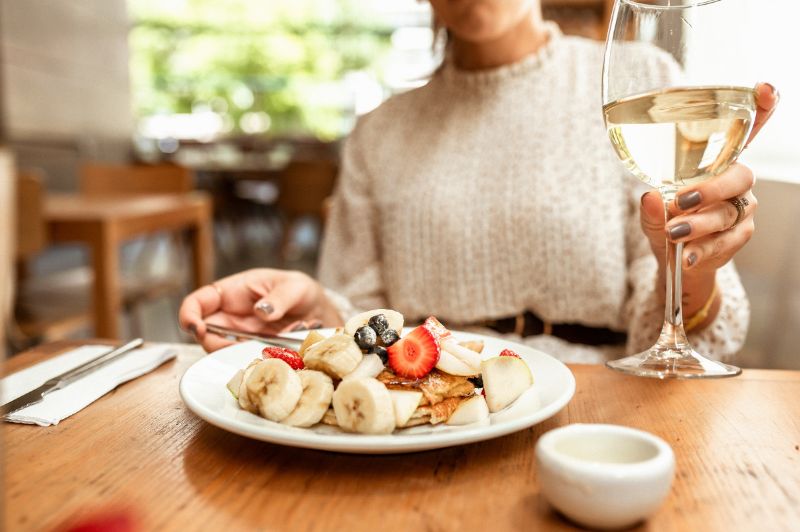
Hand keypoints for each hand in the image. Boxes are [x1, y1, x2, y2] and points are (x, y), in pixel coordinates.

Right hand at [178, 268, 342, 351]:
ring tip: (274, 341)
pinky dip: (259, 359)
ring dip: (242, 353)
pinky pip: (245, 360)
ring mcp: (241, 337)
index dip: (188, 315)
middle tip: (240, 346)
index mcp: (232, 292)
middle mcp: (231, 317)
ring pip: (223, 352)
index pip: (197, 302)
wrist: (318, 312)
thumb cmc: (300, 291)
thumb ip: (279, 298)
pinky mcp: (253, 352)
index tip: (195, 328)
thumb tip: (261, 311)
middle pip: (204, 334)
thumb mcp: (296, 288)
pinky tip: (281, 348)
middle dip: (214, 344)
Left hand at [639, 82, 778, 315]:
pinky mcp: (740, 235)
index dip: (760, 109)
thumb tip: (651, 197)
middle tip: (681, 201)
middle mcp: (735, 181)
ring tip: (673, 233)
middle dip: (711, 188)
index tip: (764, 89)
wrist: (679, 260)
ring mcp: (741, 208)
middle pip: (740, 176)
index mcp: (716, 163)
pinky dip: (704, 247)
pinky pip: (727, 239)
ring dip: (699, 224)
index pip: (745, 132)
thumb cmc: (668, 222)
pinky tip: (687, 254)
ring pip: (729, 211)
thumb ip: (650, 206)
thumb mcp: (652, 213)